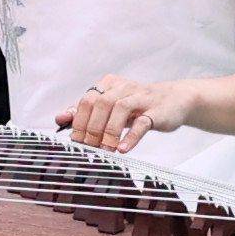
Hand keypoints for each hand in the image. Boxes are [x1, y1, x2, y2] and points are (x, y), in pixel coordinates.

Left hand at [60, 76, 197, 155]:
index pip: (86, 100)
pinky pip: (142, 123)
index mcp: (109, 85)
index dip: (78, 121)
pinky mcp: (156, 111)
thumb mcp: (111, 107)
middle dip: (91, 128)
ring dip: (108, 132)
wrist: (174, 100)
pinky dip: (130, 137)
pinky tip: (122, 149)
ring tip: (105, 151)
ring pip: (119, 109)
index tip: (75, 141)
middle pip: (100, 104)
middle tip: (89, 148)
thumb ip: (86, 112)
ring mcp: (141, 98)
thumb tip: (60, 118)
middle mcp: (123, 88)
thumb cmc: (137, 106)